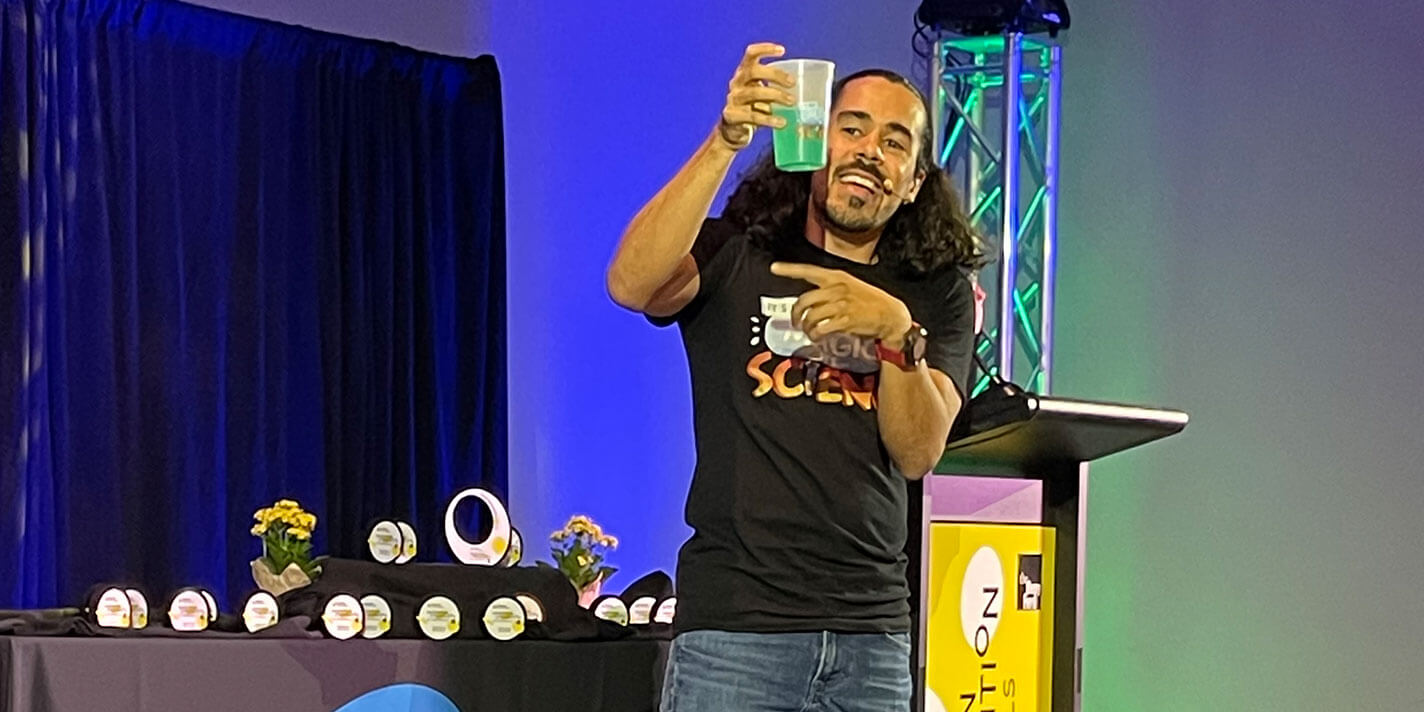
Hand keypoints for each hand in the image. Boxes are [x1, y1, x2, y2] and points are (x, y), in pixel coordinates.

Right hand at [715, 43, 796, 150]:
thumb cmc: (753, 108)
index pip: (750, 54)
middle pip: (753, 72)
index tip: (782, 50)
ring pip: (754, 93)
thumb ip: (776, 88)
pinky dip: (770, 120)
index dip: (765, 49)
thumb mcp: (762, 93)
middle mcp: (736, 83)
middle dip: (775, 75)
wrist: (733, 131)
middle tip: (793, 83)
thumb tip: (807, 89)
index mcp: (743, 73)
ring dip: (776, 96)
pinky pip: (753, 117)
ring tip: (792, 102)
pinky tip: (782, 122)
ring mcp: (733, 100)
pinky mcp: (733, 116)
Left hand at [771, 262, 913, 345]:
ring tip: (808, 331)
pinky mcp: (844, 320)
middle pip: (804, 300)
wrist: (890, 313)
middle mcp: (836, 288)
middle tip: (795, 321)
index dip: (789, 269)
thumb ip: (830, 289)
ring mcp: (840, 304)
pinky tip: (816, 336)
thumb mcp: (850, 285)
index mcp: (836, 276)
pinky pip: (820, 328)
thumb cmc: (870, 300)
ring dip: (805, 327)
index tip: (774, 268)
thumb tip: (811, 300)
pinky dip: (815, 335)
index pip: (808, 270)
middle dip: (795, 313)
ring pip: (810, 316)